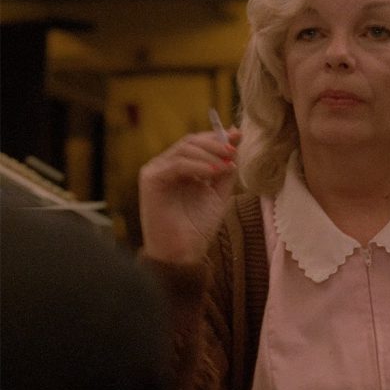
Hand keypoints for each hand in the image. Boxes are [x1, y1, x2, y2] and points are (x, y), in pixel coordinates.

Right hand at [138, 129, 240, 263]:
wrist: (182, 253)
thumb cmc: (198, 227)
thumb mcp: (219, 193)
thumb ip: (226, 170)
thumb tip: (236, 139)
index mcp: (182, 168)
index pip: (198, 143)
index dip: (218, 137)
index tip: (239, 135)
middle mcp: (167, 166)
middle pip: (191, 142)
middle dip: (215, 143)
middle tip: (234, 150)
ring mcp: (156, 171)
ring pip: (184, 149)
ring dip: (210, 154)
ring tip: (227, 164)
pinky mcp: (150, 179)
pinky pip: (176, 164)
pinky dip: (198, 165)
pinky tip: (214, 172)